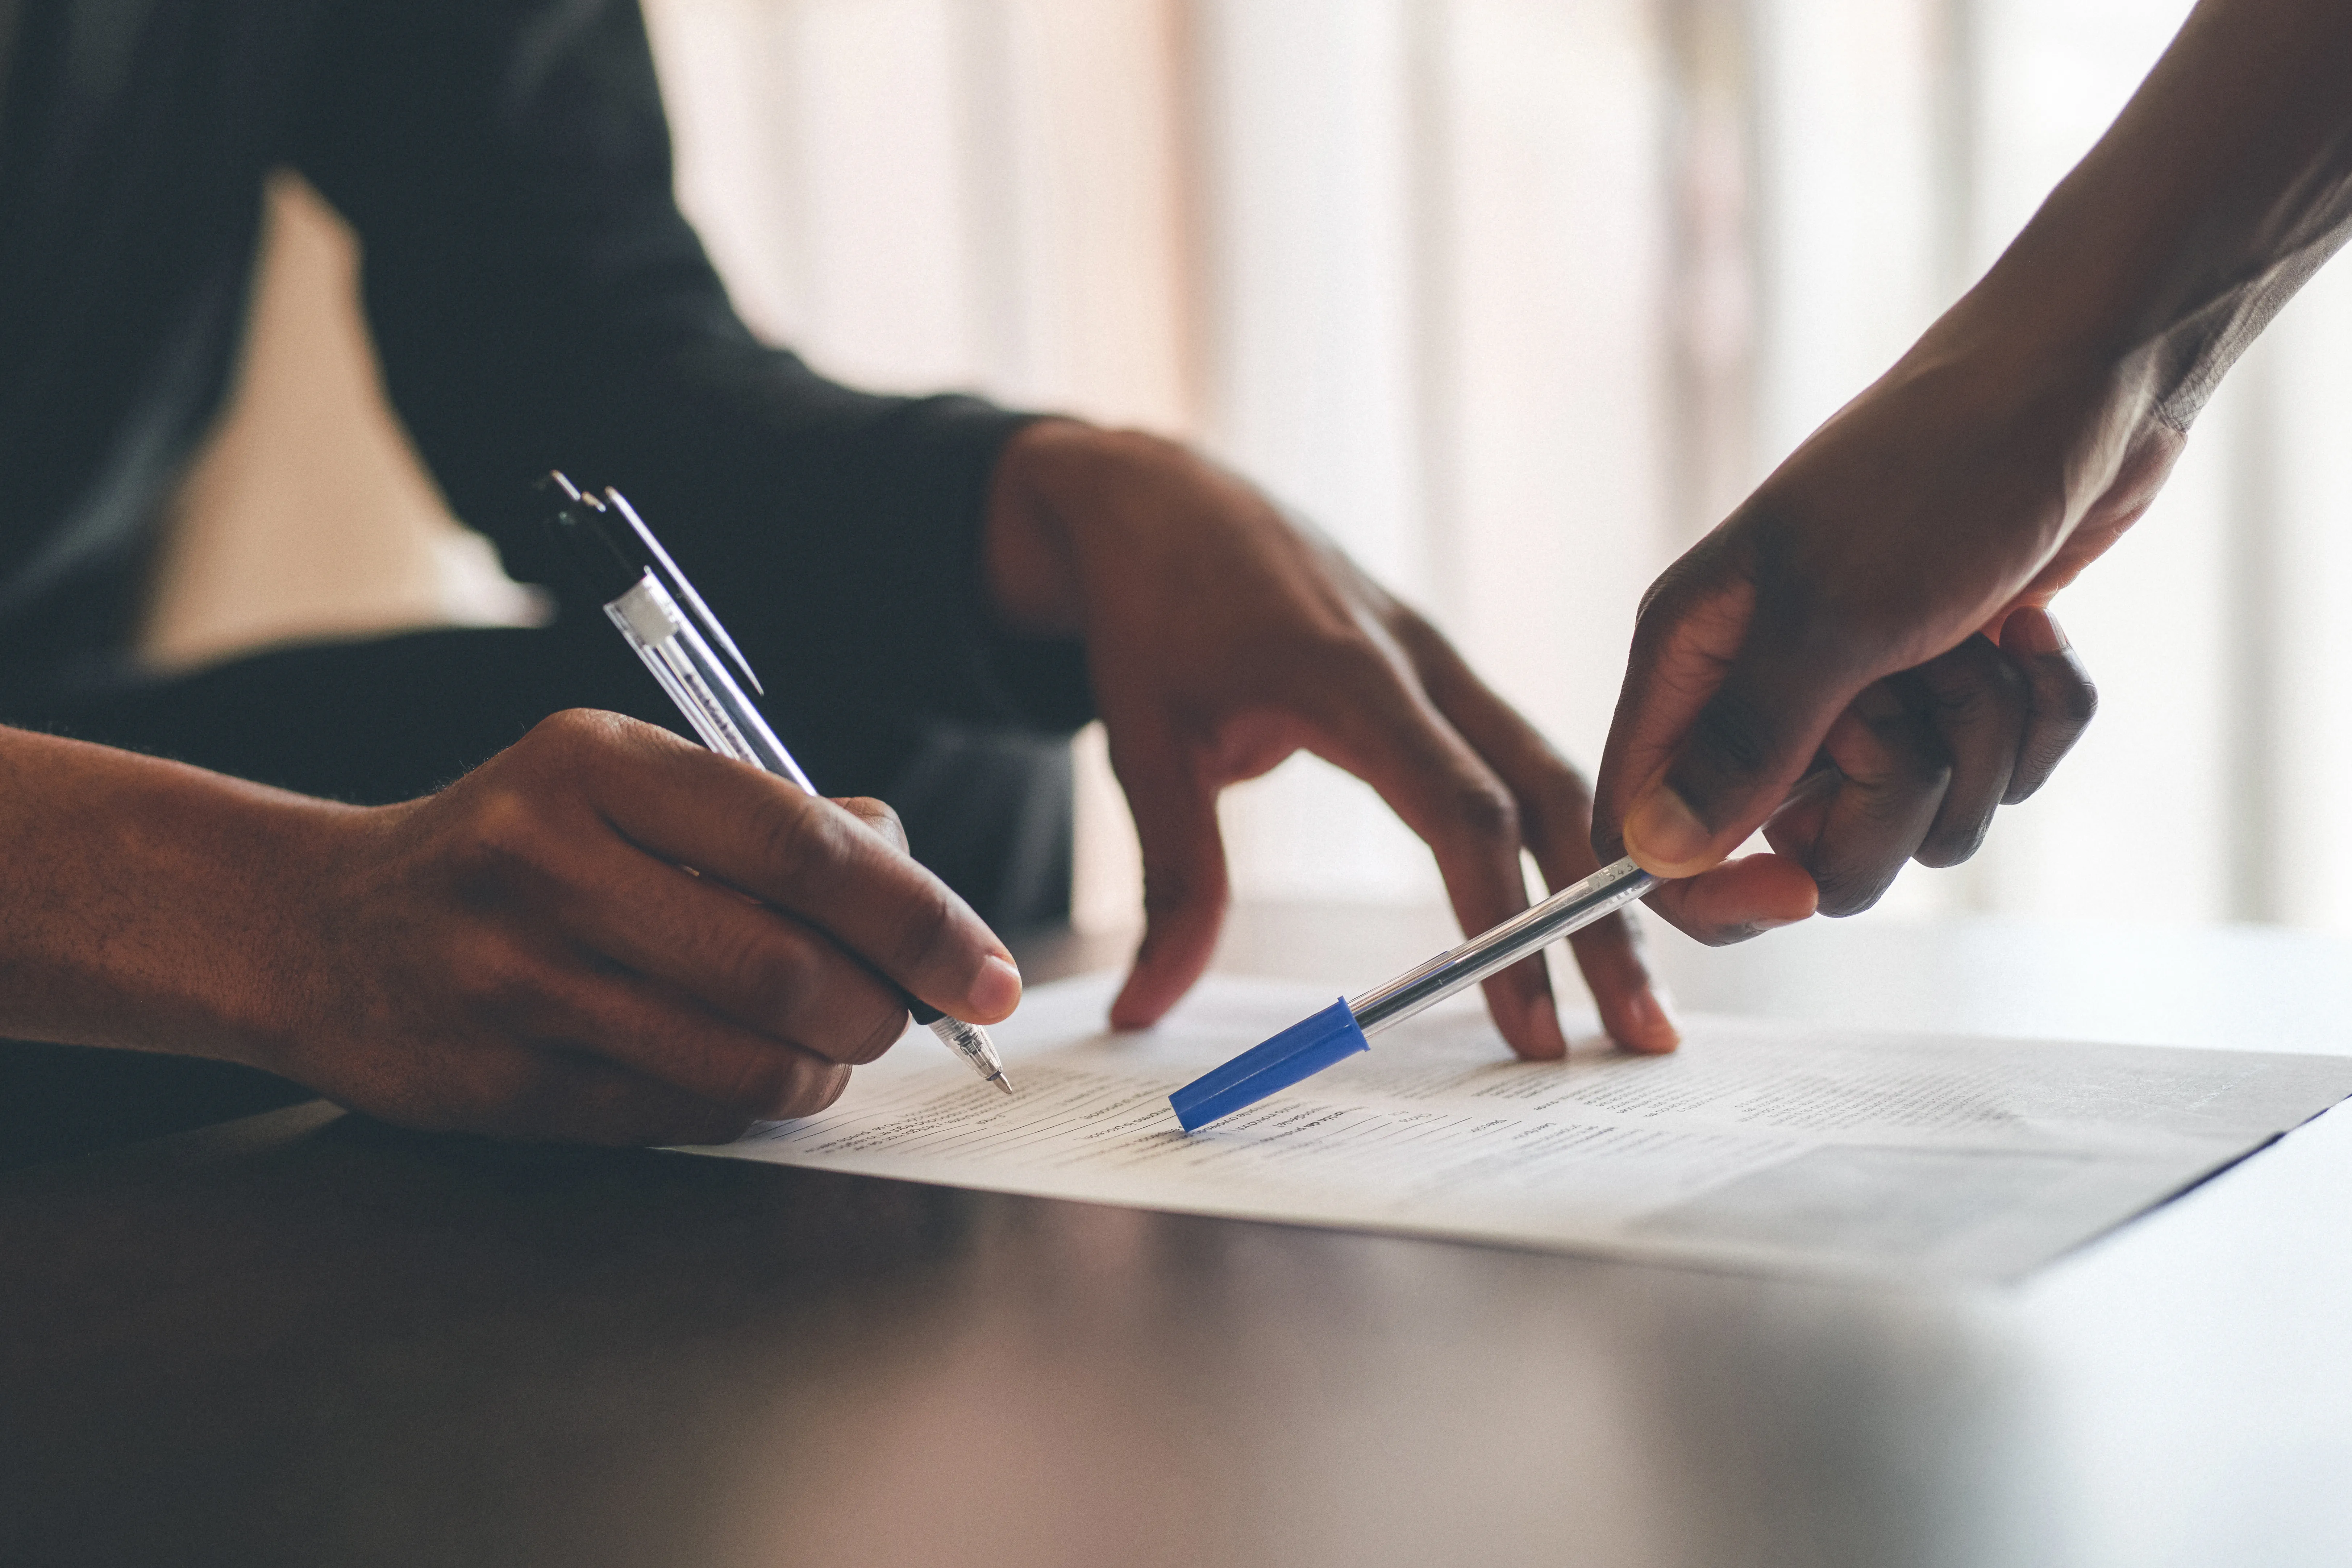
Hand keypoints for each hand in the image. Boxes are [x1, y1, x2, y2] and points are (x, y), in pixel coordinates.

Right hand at [256, 710, 1021, 1142]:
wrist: (317, 930)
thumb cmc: (510, 847)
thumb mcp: (620, 781)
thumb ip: (769, 816)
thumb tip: (909, 864)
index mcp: (594, 764)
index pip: (802, 843)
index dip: (920, 916)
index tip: (990, 969)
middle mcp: (547, 863)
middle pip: (787, 965)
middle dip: (883, 1008)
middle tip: (909, 1014)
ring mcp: (517, 981)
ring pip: (745, 1058)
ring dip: (826, 1067)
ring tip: (836, 1045)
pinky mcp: (505, 1084)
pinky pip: (682, 1114)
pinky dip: (749, 1104)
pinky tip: (750, 1071)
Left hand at [987, 420, 1677, 1058]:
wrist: (1161, 499)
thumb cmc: (1150, 611)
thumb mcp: (1142, 744)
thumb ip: (1170, 879)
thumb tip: (1141, 1009)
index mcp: (1349, 673)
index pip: (1462, 808)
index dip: (1503, 919)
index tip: (1529, 1023)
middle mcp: (1419, 662)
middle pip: (1547, 796)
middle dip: (1599, 921)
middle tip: (1642, 1036)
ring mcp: (1442, 660)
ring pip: (1556, 774)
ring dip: (1601, 883)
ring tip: (1635, 996)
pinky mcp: (1444, 670)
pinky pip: (1526, 753)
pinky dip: (1569, 833)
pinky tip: (1592, 907)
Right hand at [1593, 316, 2180, 940]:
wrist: (2083, 378)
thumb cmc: (1936, 472)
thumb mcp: (1830, 614)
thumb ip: (1743, 744)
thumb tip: (1655, 854)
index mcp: (1695, 660)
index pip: (1647, 829)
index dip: (1711, 887)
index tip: (1797, 888)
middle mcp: (1766, 685)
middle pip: (1803, 848)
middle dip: (1887, 804)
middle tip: (1908, 710)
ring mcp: (1865, 690)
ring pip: (1916, 824)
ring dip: (1976, 749)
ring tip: (1977, 648)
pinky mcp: (1955, 686)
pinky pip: (2000, 777)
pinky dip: (2036, 718)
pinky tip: (2027, 635)